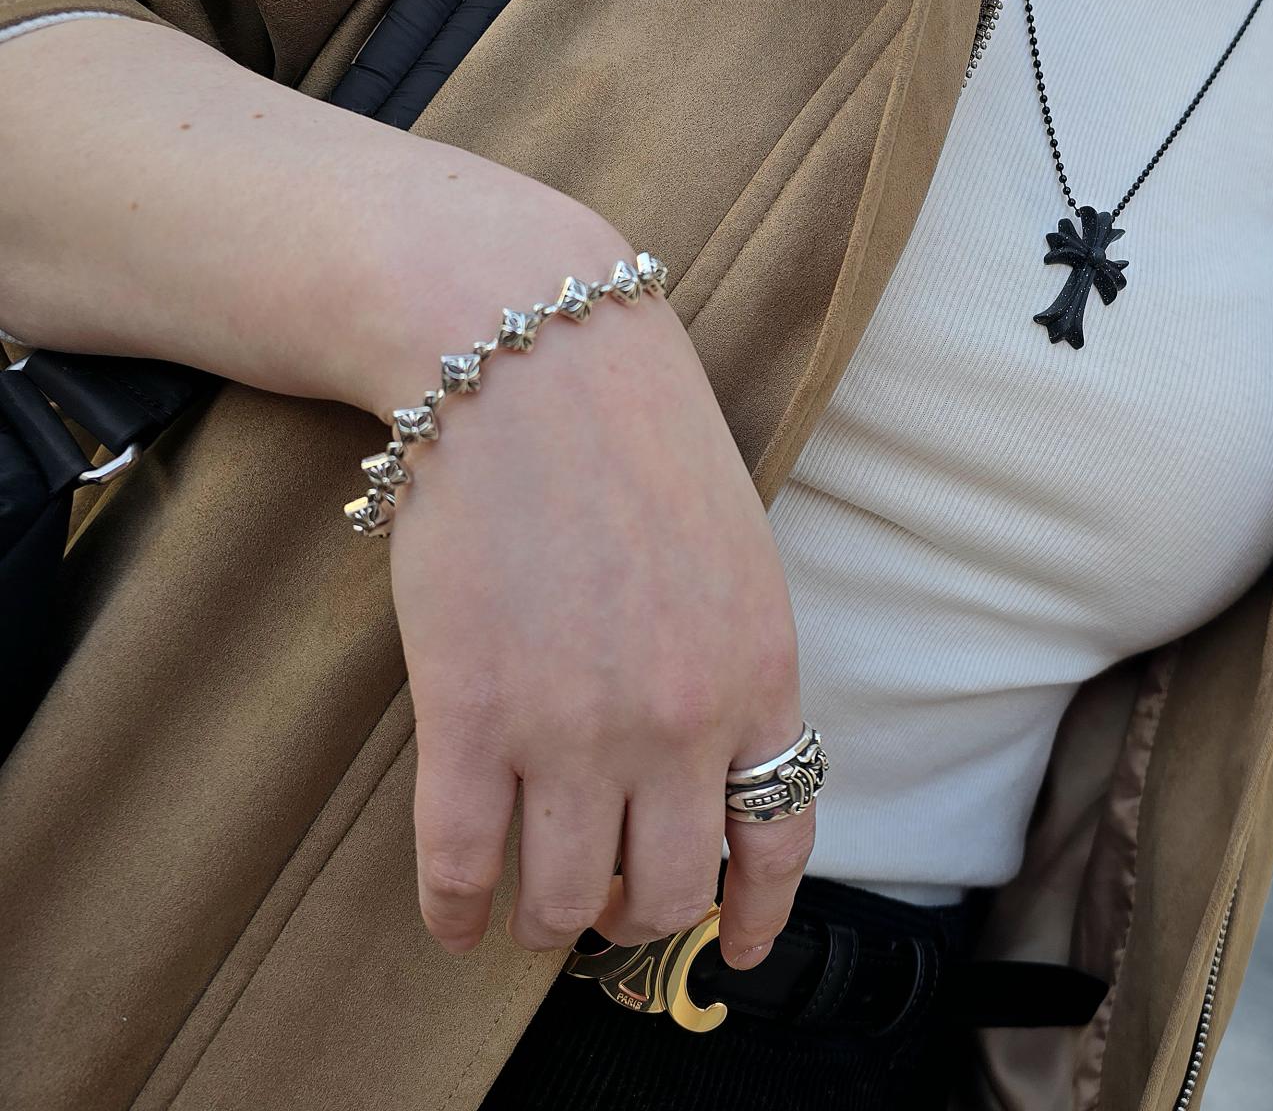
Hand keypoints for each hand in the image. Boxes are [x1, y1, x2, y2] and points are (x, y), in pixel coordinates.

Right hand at [382, 283, 810, 968]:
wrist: (533, 359)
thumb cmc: (639, 437)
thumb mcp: (738, 555)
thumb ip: (734, 665)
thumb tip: (712, 762)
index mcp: (760, 675)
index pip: (776, 840)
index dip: (752, 917)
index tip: (735, 955)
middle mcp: (680, 722)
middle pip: (666, 890)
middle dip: (639, 914)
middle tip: (609, 902)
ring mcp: (574, 729)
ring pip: (566, 899)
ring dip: (549, 923)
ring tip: (532, 912)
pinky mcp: (469, 716)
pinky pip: (461, 865)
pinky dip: (456, 910)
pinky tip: (453, 916)